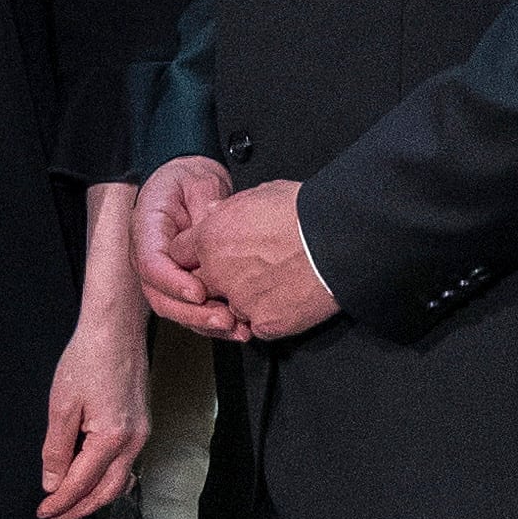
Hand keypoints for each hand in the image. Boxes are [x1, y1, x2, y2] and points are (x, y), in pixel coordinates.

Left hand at [38, 306, 150, 518]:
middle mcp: (134, 439)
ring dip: (95, 497)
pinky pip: (127, 463)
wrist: (116, 327)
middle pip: (107, 491)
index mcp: (112, 437)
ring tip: (70, 504)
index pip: (81, 484)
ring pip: (120, 481)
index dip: (59, 502)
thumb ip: (56, 450)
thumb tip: (53, 482)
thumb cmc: (89, 357)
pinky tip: (93, 479)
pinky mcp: (143, 423)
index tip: (43, 512)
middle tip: (55, 517)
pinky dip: (108, 480)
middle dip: (79, 509)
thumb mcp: (61, 406)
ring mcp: (142, 432)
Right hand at [134, 156, 235, 335]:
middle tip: (224, 319)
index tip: (199, 293)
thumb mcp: (198, 183)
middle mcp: (150, 257)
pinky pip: (191, 307)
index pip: (151, 264)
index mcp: (147, 230)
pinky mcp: (181, 283)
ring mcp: (163, 274)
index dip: (173, 282)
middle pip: (160, 296)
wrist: (189, 181)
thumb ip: (203, 211)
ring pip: (175, 308)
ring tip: (236, 328)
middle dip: (192, 313)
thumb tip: (214, 236)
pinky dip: (212, 321)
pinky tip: (237, 328)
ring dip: (204, 323)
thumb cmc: (188, 180)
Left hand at [190, 179, 337, 340]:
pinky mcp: (264, 324)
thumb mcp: (259, 193)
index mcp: (211, 238)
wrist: (339, 240)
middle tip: (247, 268)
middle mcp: (218, 274)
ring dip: (246, 298)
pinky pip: (258, 325)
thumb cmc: (305, 212)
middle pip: (201, 285)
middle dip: (217, 279)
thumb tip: (214, 212)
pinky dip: (269, 315)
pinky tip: (288, 297)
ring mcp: (240, 303)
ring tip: (276, 280)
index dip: (193, 253)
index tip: (206, 255)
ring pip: (231, 307)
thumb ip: (227, 209)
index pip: (178, 253)